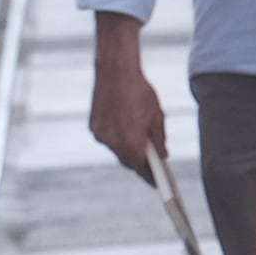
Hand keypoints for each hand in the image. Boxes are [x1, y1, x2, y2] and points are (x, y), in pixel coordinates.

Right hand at [89, 15, 167, 182]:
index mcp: (130, 143)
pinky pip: (108, 139)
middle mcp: (112, 142)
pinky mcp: (93, 126)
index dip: (150, 176)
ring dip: (128, 150)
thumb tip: (162, 155)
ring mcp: (100, 134)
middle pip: (127, 161)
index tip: (158, 183)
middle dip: (139, 163)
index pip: (141, 168)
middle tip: (152, 166)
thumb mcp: (157, 116)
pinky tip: (127, 133)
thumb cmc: (139, 92)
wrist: (114, 71)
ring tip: (141, 148)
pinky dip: (118, 139)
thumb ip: (159, 139)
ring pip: (116, 150)